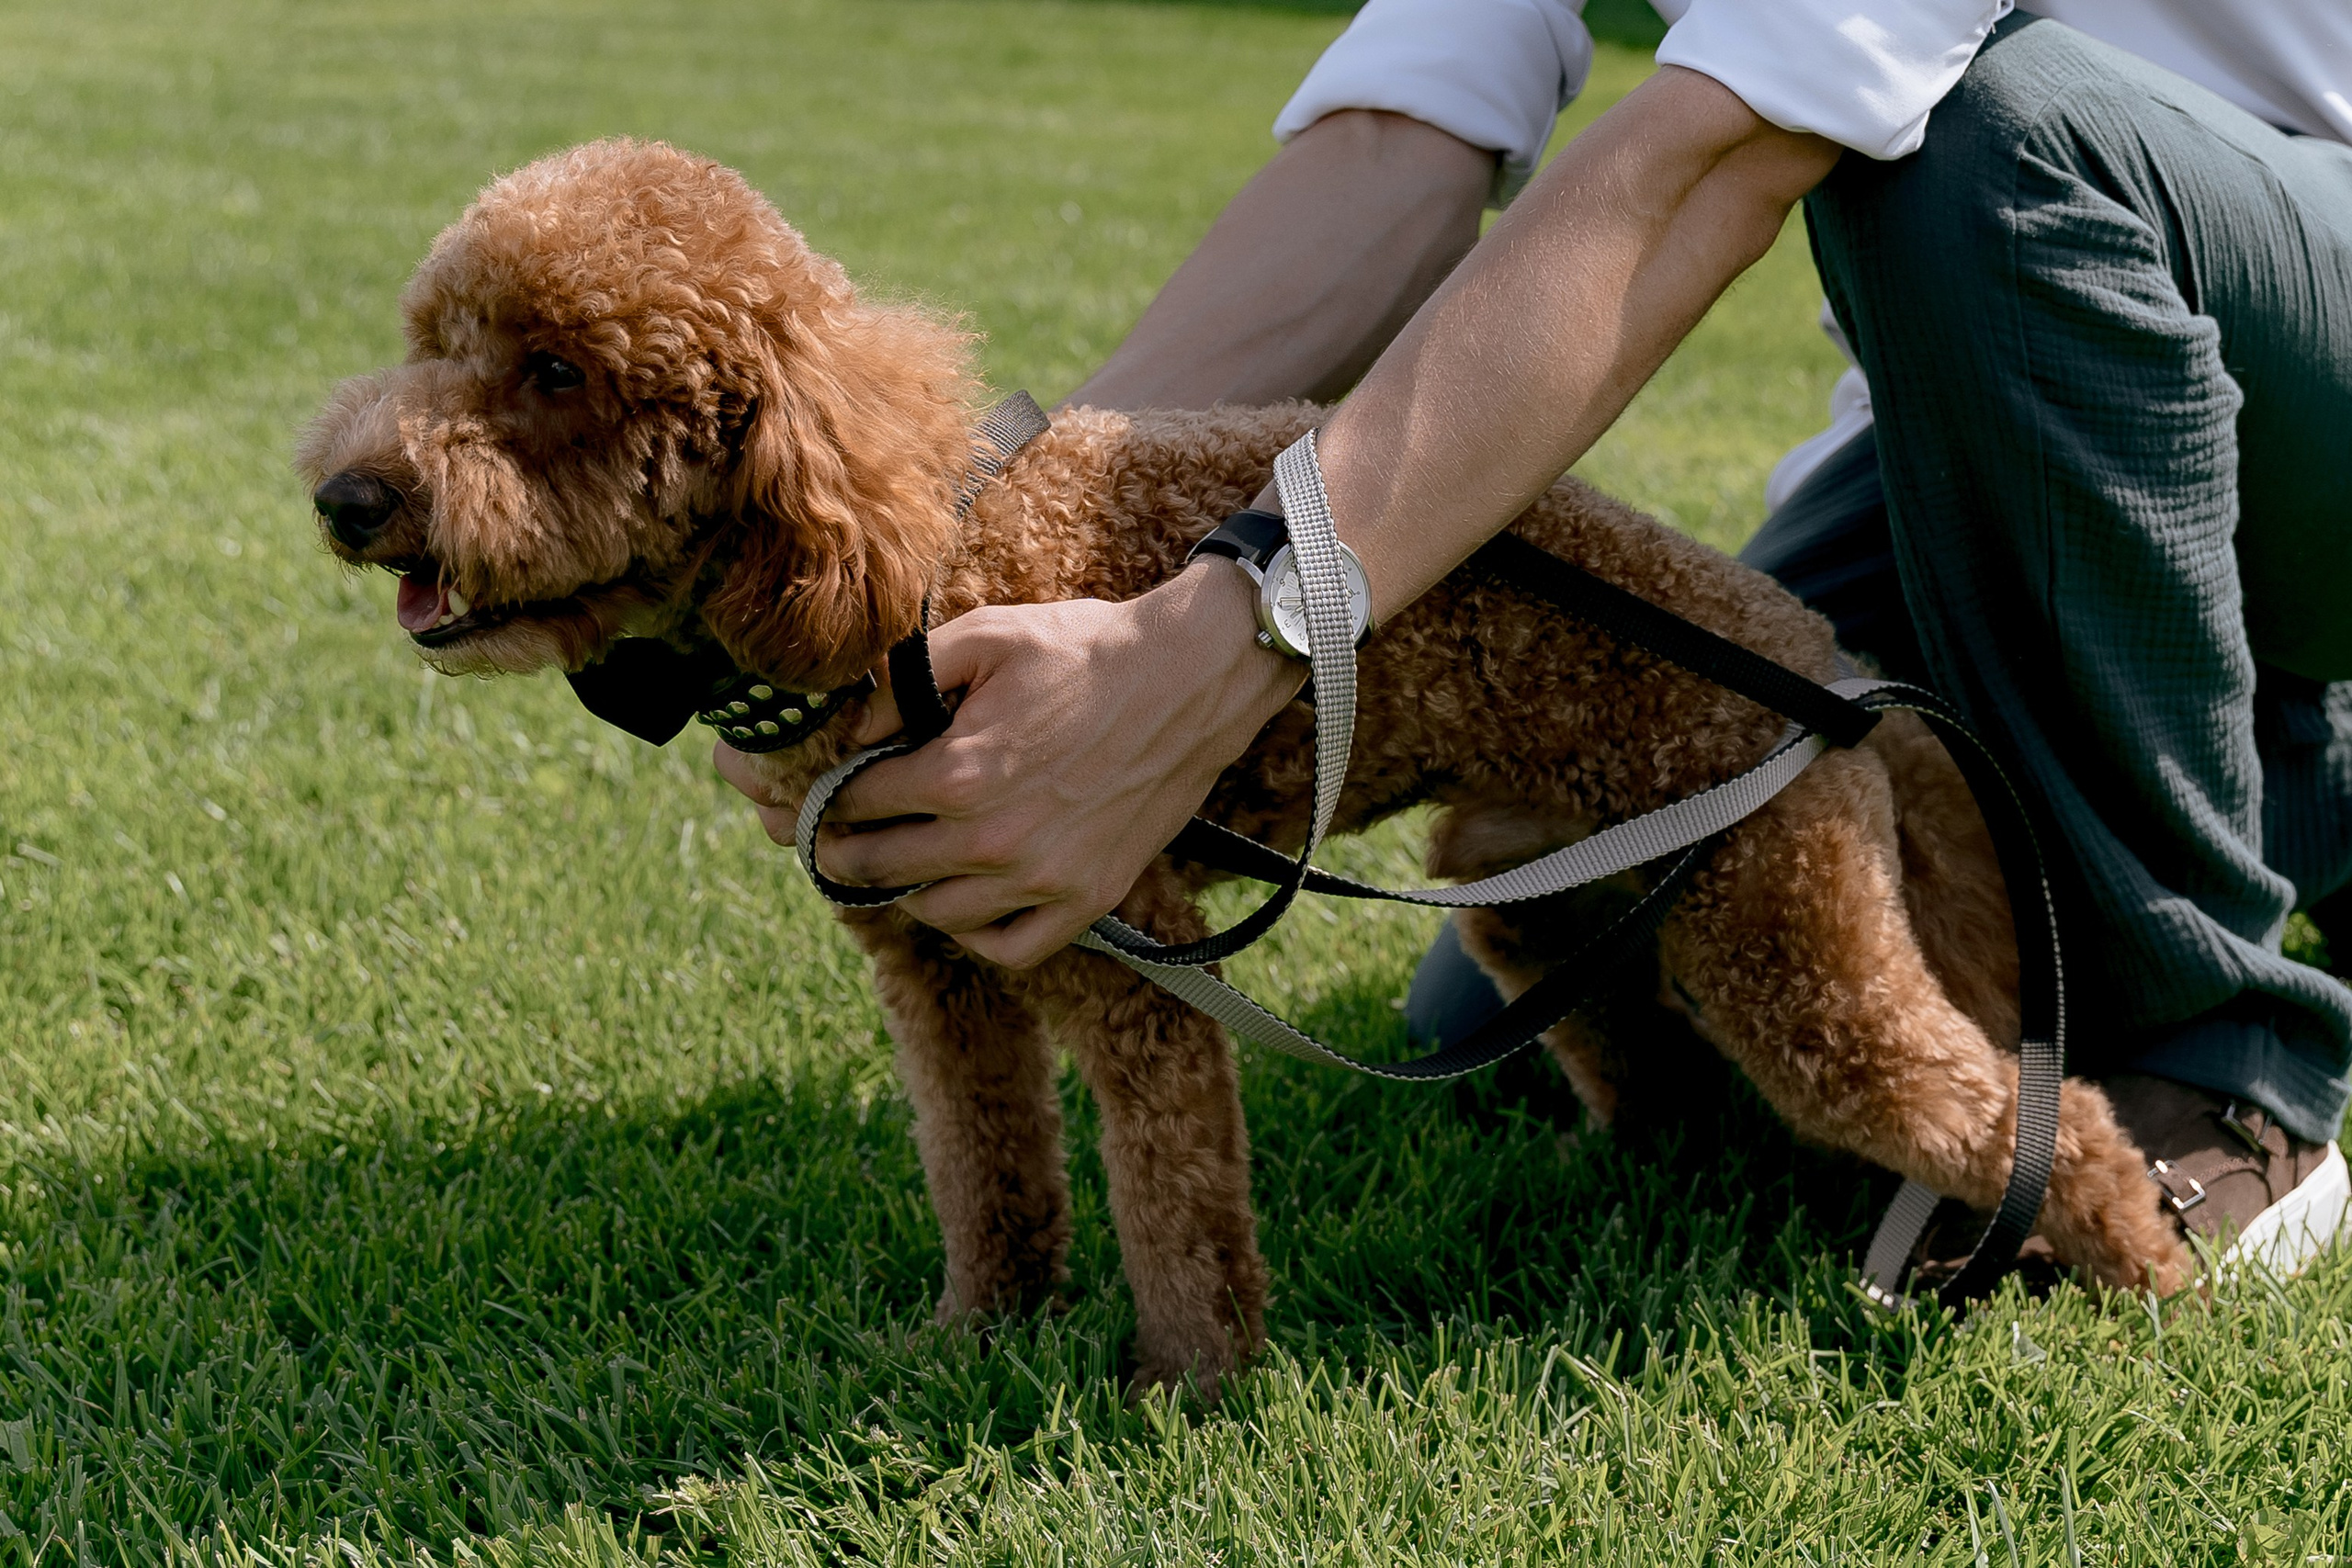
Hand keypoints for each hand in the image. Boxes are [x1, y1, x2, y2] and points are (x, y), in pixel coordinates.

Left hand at [716, 562, 1301, 966]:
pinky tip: (966, 898)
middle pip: (879, 870)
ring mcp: (1043, 878)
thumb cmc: (1085, 651)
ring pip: (936, 914)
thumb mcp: (983, 636)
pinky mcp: (1088, 899)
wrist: (1192, 679)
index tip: (808, 799)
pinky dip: (975, 932)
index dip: (820, 801)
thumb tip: (852, 731)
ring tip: (900, 863)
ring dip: (906, 890)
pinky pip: (1007, 948)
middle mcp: (993, 841)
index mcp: (957, 774)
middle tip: (827, 842)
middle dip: (840, 853)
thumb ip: (904, 682)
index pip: (853, 807)